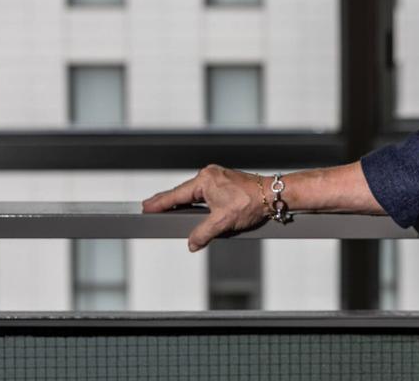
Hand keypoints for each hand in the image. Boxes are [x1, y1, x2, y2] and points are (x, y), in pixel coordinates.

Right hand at [141, 164, 268, 252]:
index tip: (145, 207)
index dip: (160, 203)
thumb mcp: (223, 222)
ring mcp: (218, 176)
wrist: (273, 194)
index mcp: (205, 180)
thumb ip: (203, 233)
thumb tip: (192, 243)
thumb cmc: (252, 202)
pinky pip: (204, 192)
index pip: (176, 195)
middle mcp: (210, 174)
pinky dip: (194, 199)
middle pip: (183, 192)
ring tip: (166, 208)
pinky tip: (189, 205)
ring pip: (194, 192)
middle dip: (167, 201)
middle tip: (149, 207)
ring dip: (182, 201)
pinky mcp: (225, 181)